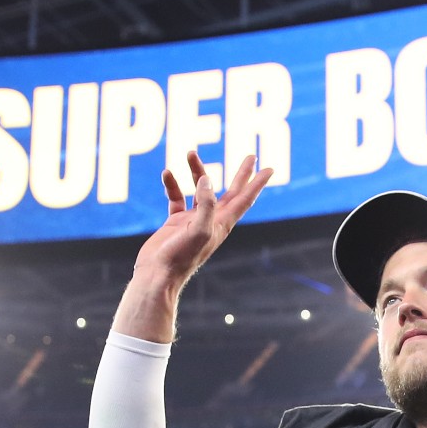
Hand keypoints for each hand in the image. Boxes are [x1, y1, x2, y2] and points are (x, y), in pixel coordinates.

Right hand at [133, 152, 272, 285]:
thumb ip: (205, 204)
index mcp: (223, 223)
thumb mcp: (198, 229)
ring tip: (190, 153)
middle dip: (241, 174)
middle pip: (231, 192)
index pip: (245, 198)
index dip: (257, 183)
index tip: (269, 168)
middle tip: (252, 156)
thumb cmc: (180, 257)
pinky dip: (173, 185)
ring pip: (200, 190)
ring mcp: (194, 220)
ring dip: (197, 171)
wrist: (157, 275)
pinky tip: (167, 174)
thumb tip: (207, 180)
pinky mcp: (176, 222)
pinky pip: (177, 198)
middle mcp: (212, 220)